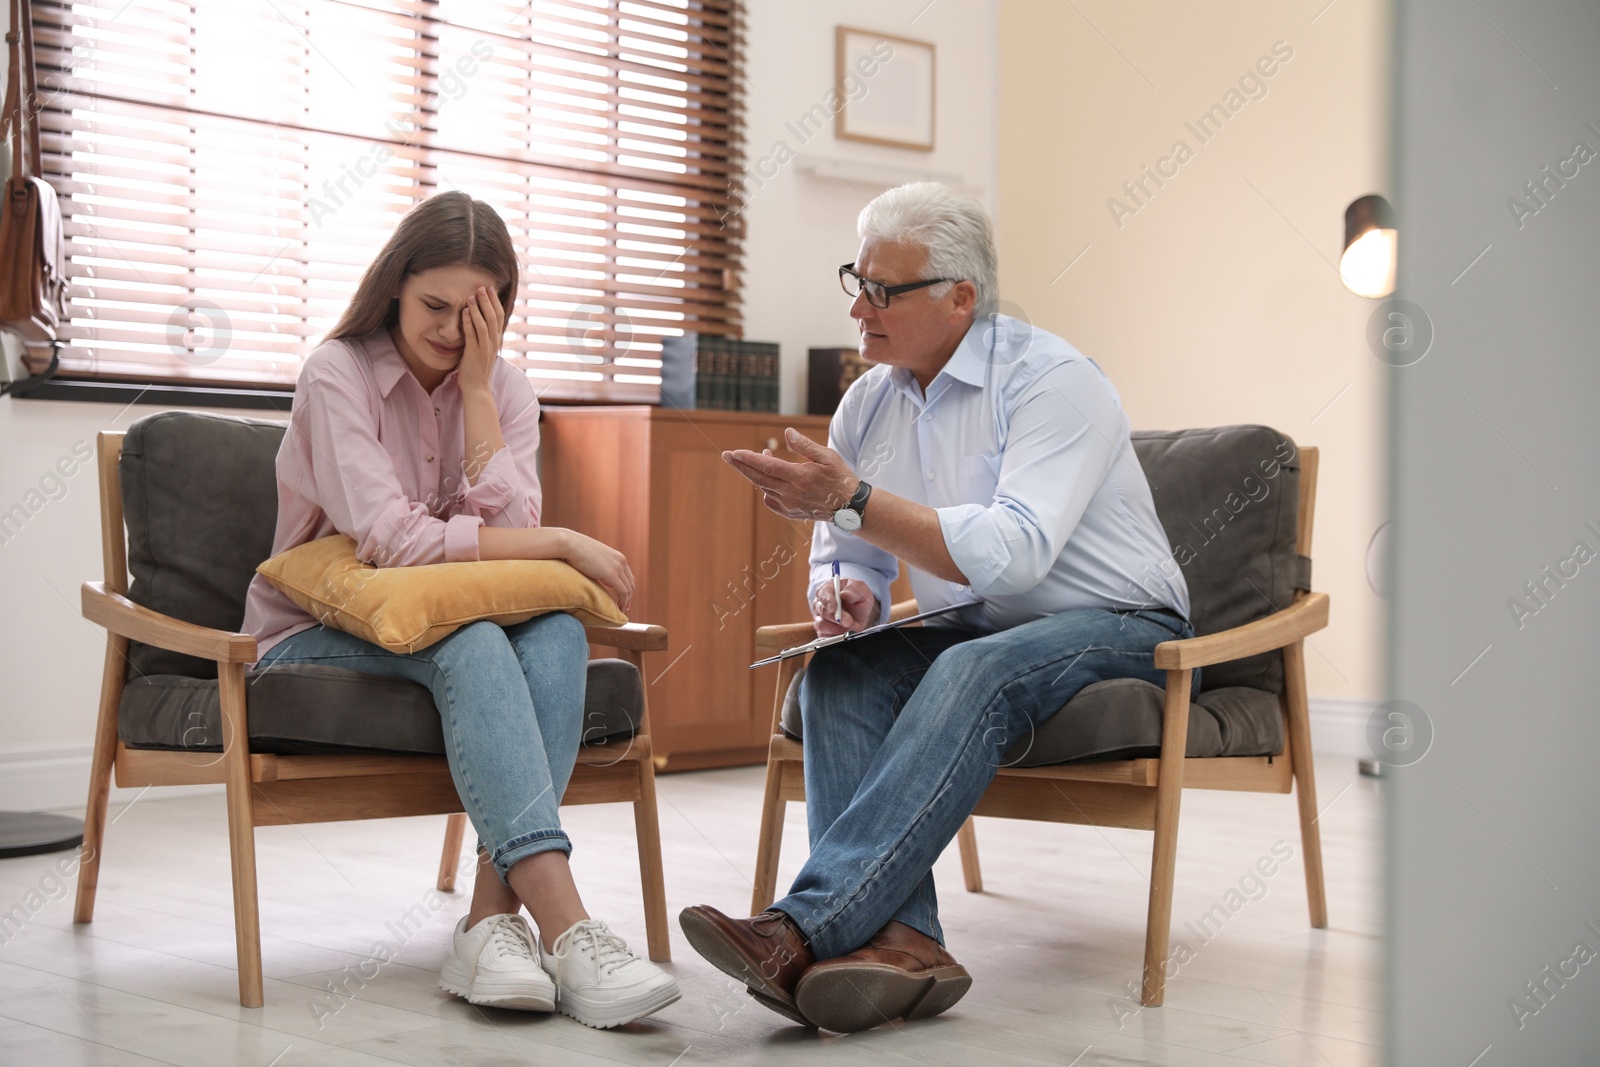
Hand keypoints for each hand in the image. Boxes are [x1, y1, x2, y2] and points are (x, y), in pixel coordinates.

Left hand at [458, 285, 505, 394]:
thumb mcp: (482, 349)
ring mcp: (485, 348)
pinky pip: (473, 334)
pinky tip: (465, 311)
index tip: (491, 289)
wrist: (477, 388)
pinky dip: (469, 321)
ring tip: (472, 295)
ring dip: (478, 308)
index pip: (499, 317)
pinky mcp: (474, 353)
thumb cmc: (476, 368)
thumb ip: (482, 336)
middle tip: (483, 287)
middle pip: (494, 317)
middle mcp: (493, 343)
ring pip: (485, 324)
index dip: (495, 302)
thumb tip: (477, 322)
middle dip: (488, 301)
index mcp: (496, 340)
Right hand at [559, 529, 633, 613]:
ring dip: (626, 601)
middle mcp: (621, 561)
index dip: (627, 588)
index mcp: (618, 556)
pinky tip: (618, 609)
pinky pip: (622, 592)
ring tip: (621, 610)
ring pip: (628, 589)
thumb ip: (600, 566)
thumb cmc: (575, 550)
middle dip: (629, 596)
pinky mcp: (611, 574)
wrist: (569, 544)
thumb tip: (601, 576)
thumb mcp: (593, 558)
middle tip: (624, 607)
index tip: (624, 598)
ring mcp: (617, 567)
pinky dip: (623, 602)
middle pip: (631, 583)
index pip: (628, 575)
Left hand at [723, 428, 857, 522]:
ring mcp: (790, 505)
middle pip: (759, 479)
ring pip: (764, 488)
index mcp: (800, 477)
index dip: (749, 459)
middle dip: (741, 466)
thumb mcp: (828, 457)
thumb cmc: (840, 478)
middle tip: (727, 456)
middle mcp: (791, 493)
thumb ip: (805, 446)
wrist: (849, 507)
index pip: (767, 466)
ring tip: (757, 459)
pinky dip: (765, 489)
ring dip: (756, 474)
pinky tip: (770, 480)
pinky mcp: (790, 513)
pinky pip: (770, 501)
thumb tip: (786, 433)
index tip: (734, 453)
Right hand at [812, 578, 876, 636]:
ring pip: (822, 625)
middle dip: (836, 617)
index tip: (834, 607)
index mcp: (829, 588)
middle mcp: (821, 603)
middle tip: (848, 620)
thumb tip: (845, 594)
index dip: (827, 601)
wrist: (863, 613)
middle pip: (822, 611)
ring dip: (836, 628)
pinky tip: (844, 632)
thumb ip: (853, 590)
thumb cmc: (859, 598)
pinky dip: (836, 635)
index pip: (823, 593)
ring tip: (849, 626)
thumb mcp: (861, 589)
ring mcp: (820, 617)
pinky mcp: (823, 631)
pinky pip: (825, 636)